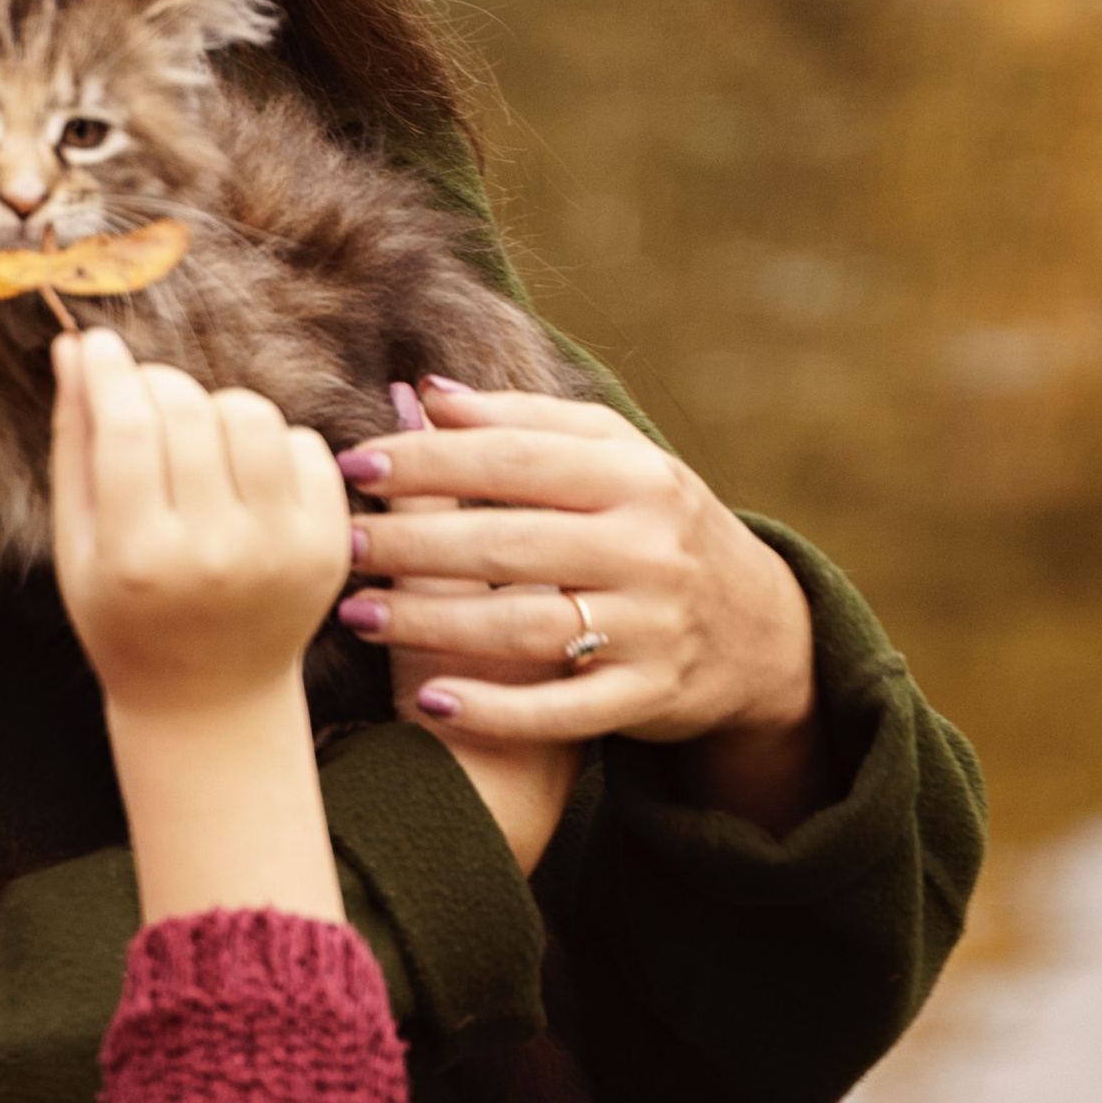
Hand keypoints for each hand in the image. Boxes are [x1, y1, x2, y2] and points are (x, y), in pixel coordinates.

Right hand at [52, 329, 349, 716]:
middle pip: (187, 411)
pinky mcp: (326, 547)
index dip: (112, 371)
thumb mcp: (78, 543)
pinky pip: (304, 445)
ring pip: (251, 414)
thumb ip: (76, 443)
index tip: (102, 345)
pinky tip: (244, 481)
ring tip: (197, 447)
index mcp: (137, 558)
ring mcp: (278, 551)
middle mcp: (213, 554)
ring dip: (216, 411)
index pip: (127, 427)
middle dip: (157, 388)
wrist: (206, 698)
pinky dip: (271, 446)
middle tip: (144, 406)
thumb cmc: (125, 612)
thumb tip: (76, 346)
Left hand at [336, 380, 826, 836]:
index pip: (516, 461)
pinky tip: (429, 701)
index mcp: (637, 478)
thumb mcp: (620, 464)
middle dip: (413, 544)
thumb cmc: (659, 528)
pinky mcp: (646, 697)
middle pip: (509, 544)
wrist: (760, 631)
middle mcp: (648, 549)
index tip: (355, 464)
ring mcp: (649, 627)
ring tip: (356, 613)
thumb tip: (426, 391)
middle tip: (341, 543)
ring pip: (524, 627)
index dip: (431, 461)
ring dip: (431, 623)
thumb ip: (527, 425)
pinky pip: (561, 711)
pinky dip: (494, 710)